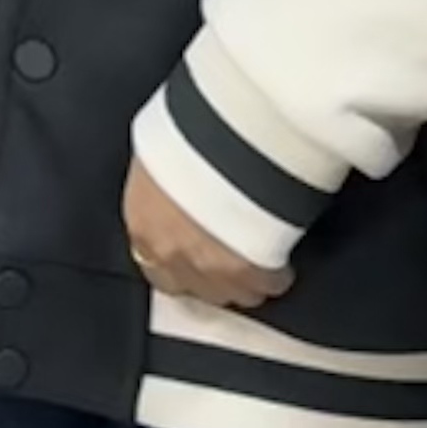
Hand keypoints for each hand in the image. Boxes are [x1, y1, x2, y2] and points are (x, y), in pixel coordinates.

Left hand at [122, 152, 286, 309]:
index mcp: (142, 223)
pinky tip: (284, 259)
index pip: (154, 265)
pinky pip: (270, 284)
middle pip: (196, 287)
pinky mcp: (250, 271)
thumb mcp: (158, 152)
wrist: (227, 138)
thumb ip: (162, 183)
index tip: (195, 252)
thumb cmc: (189, 134)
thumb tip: (169, 183)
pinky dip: (278, 274)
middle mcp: (171, 253)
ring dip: (246, 280)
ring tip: (261, 260)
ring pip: (234, 293)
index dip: (180, 263)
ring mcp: (210, 267)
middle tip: (231, 255)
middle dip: (213, 276)